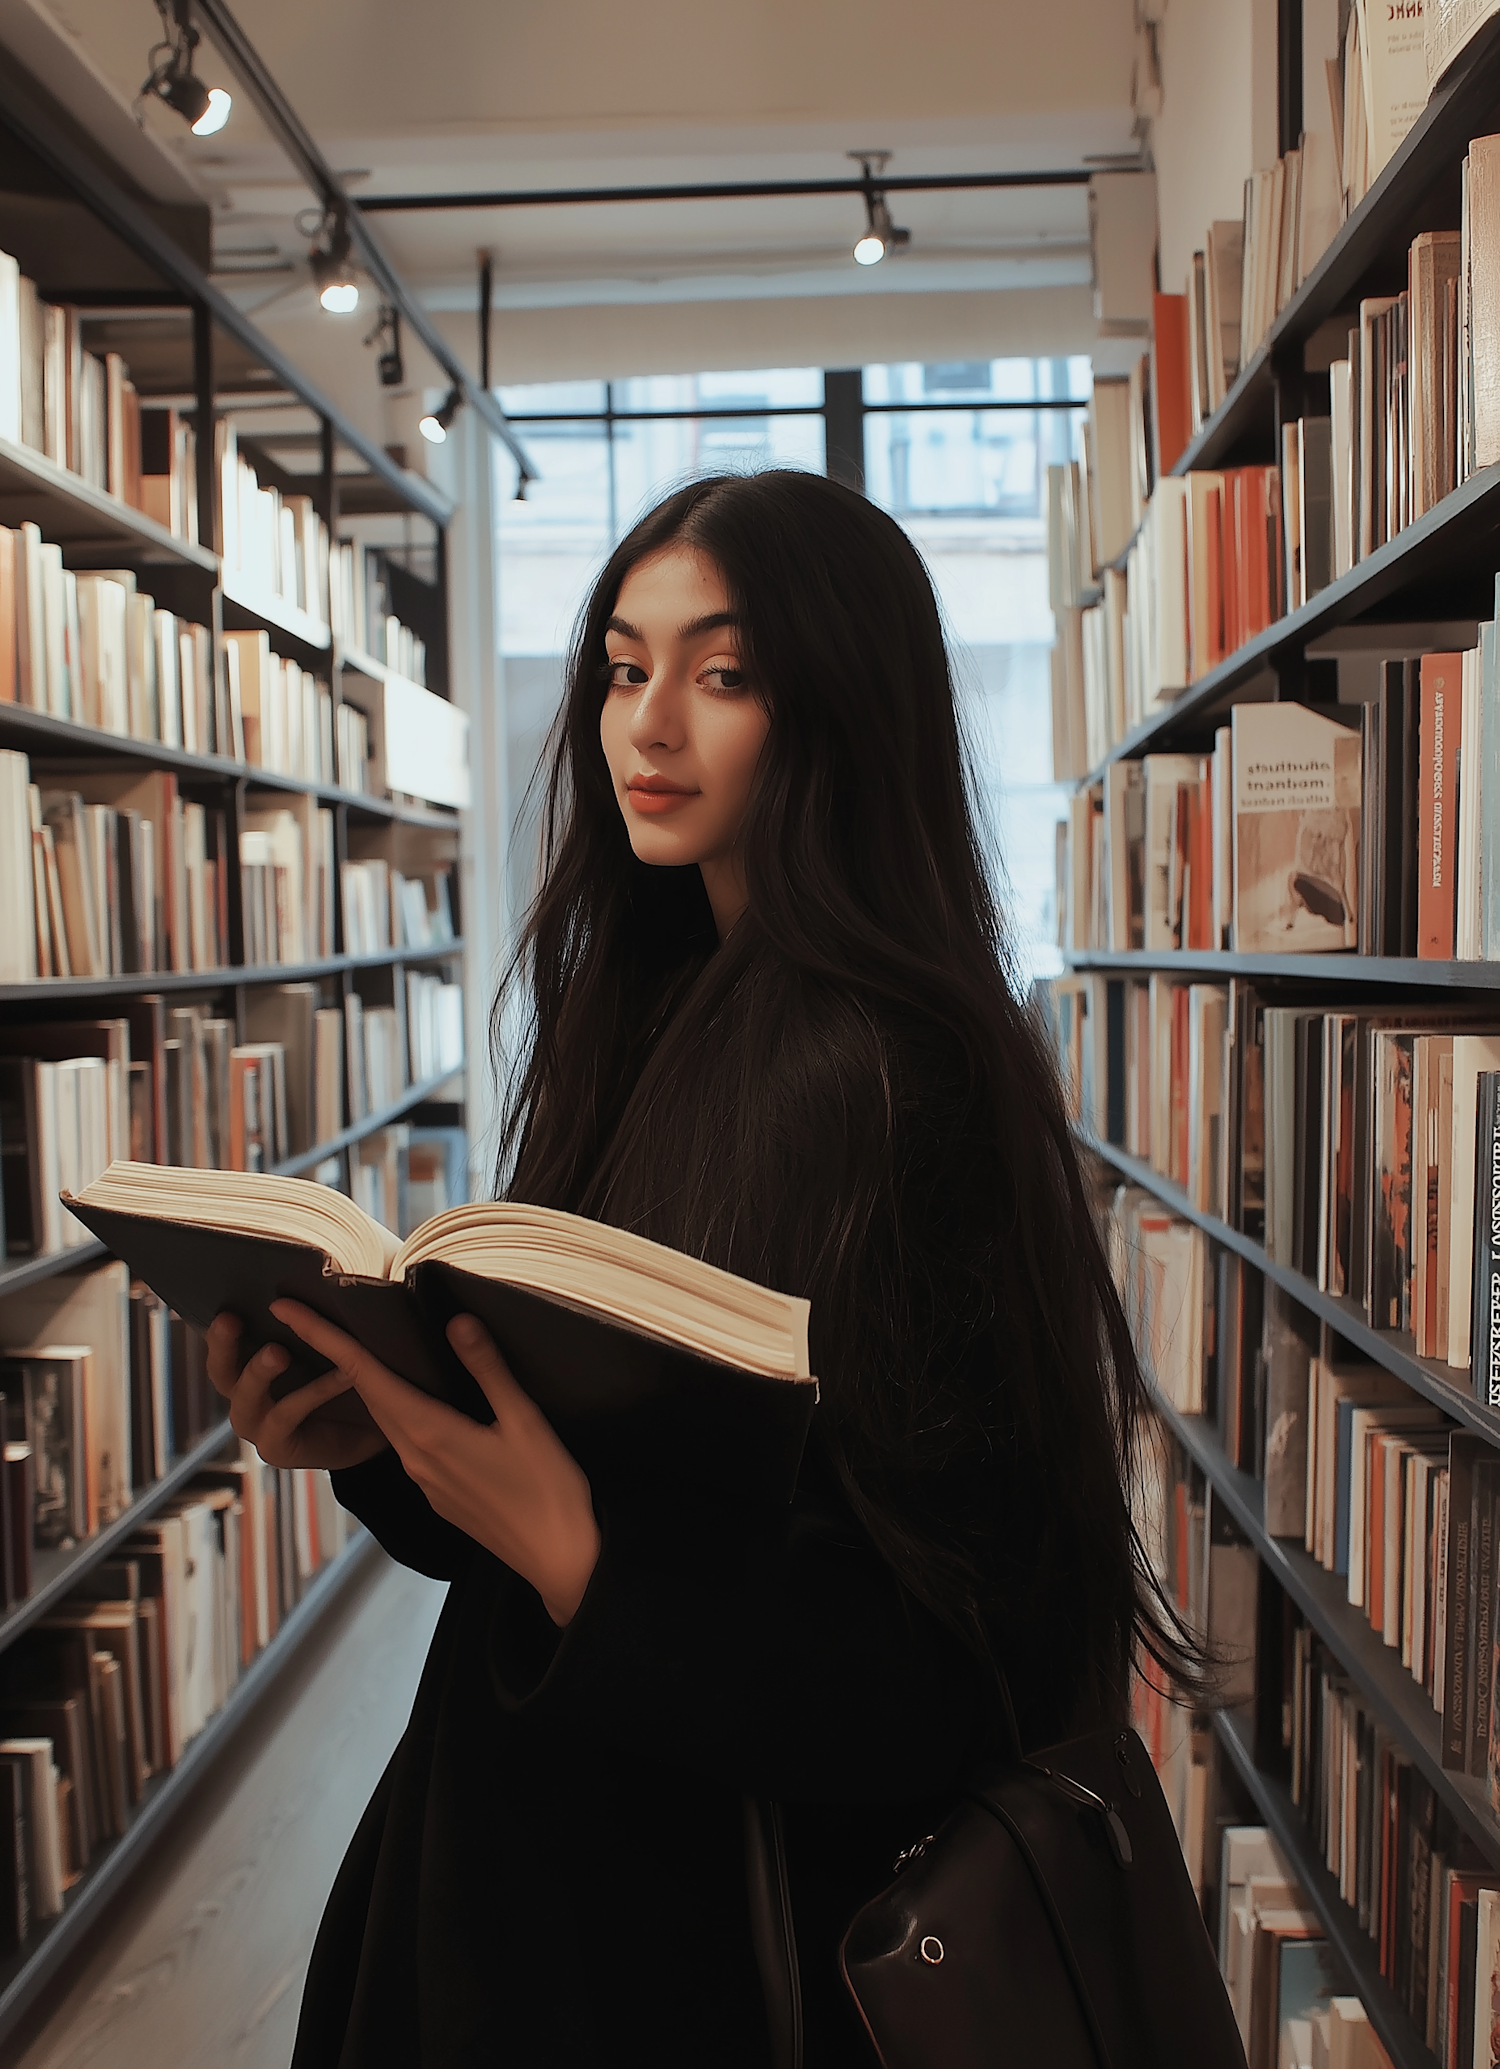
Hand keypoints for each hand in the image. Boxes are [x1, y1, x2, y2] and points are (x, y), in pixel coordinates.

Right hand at [206, 1312, 389, 1472]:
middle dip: (222, 1344)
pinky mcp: (276, 1448)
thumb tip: (320, 1272)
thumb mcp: (335, 1341)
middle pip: (221, 1371)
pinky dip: (313, 1391)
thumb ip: (319, 1315)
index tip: (225, 1301)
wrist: (377, 1430)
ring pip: (245, 1398)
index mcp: (252, 1365)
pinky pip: (286, 1415)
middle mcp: (246, 1396)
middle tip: (230, 1318)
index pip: (224, 1342)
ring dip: (258, 1371)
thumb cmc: (351, 1377)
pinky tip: (343, 1375)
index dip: (219, 1325)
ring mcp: (258, 1425)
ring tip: (278, 1352)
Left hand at [269, 1299, 600, 1624]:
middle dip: (333, 1355)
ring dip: (362, 1383)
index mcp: (429, 1434)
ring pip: (384, 1419)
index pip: (363, 1375)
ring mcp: (423, 1479)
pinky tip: (409, 1397)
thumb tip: (455, 1321)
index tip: (285, 1310)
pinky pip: (404, 1440)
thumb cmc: (547, 1489)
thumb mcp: (524, 1422)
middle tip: (307, 1316)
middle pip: (365, 1395)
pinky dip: (393, 1409)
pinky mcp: (438, 1493)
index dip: (323, 1338)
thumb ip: (487, 1370)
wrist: (558, 1560)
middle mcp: (414, 1457)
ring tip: (350, 1348)